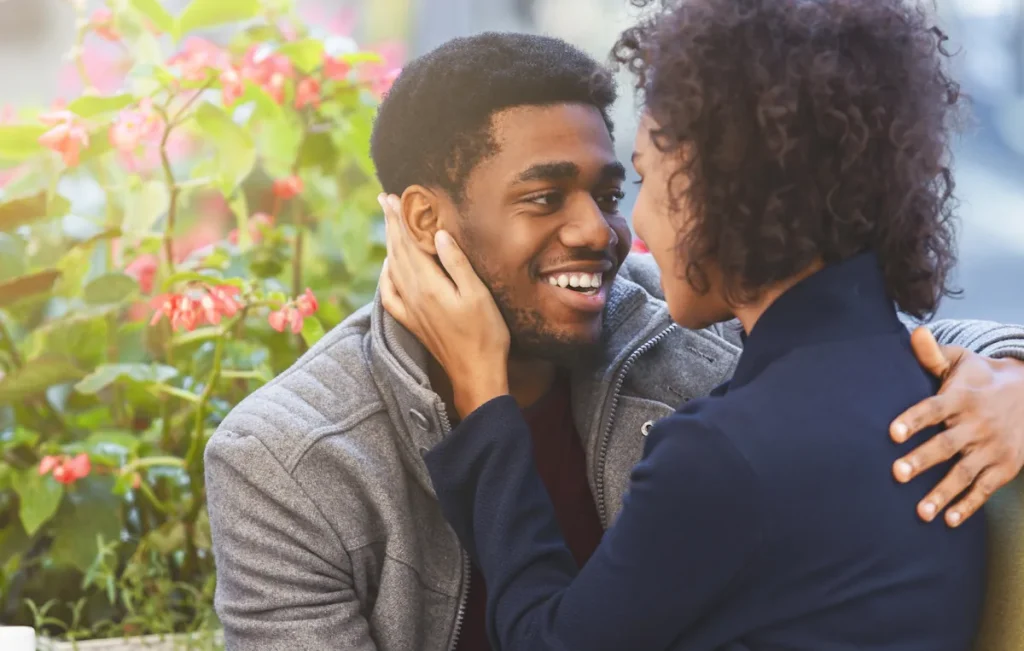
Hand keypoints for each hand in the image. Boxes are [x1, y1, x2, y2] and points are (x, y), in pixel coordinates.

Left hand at [378, 194, 510, 416]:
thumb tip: (439, 234)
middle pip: (396, 252)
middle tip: (384, 200)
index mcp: (428, 285)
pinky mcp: (413, 323)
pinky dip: (386, 277)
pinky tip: (389, 269)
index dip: (400, 219)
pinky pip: (390, 295)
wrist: (476, 374)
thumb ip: (456, 263)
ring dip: (389, 245)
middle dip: (391, 225)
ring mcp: (411, 311)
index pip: (408, 243)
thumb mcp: (478, 294)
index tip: (392, 196)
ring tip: (388, 225)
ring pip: (392, 270)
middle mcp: (413, 296)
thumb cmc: (485, 334)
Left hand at [891, 327, 1023, 525]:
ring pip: (965, 473)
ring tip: (920, 512)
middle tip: (896, 474)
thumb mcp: (962, 361)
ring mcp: (993, 447)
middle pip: (946, 444)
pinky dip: (969, 505)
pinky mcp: (1005, 466)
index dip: (913, 419)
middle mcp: (977, 424)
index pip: (933, 408)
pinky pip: (986, 488)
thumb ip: (934, 354)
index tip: (891, 433)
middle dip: (922, 459)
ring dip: (942, 493)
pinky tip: (950, 520)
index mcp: (962, 397)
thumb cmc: (982, 378)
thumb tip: (913, 334)